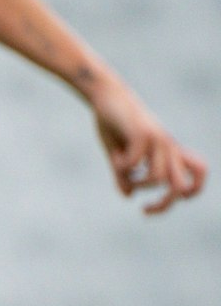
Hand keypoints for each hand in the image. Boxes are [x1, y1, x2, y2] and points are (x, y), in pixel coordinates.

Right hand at [92, 84, 205, 214]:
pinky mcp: (142, 133)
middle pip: (180, 186)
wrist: (107, 95)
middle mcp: (168, 146)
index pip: (198, 172)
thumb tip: (128, 195)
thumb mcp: (117, 155)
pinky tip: (114, 156)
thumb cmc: (113, 124)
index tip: (167, 200)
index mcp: (168, 151)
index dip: (193, 190)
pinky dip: (123, 167)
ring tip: (122, 174)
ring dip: (138, 183)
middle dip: (165, 204)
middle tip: (145, 210)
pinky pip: (136, 163)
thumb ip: (123, 176)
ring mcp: (157, 140)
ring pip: (158, 178)